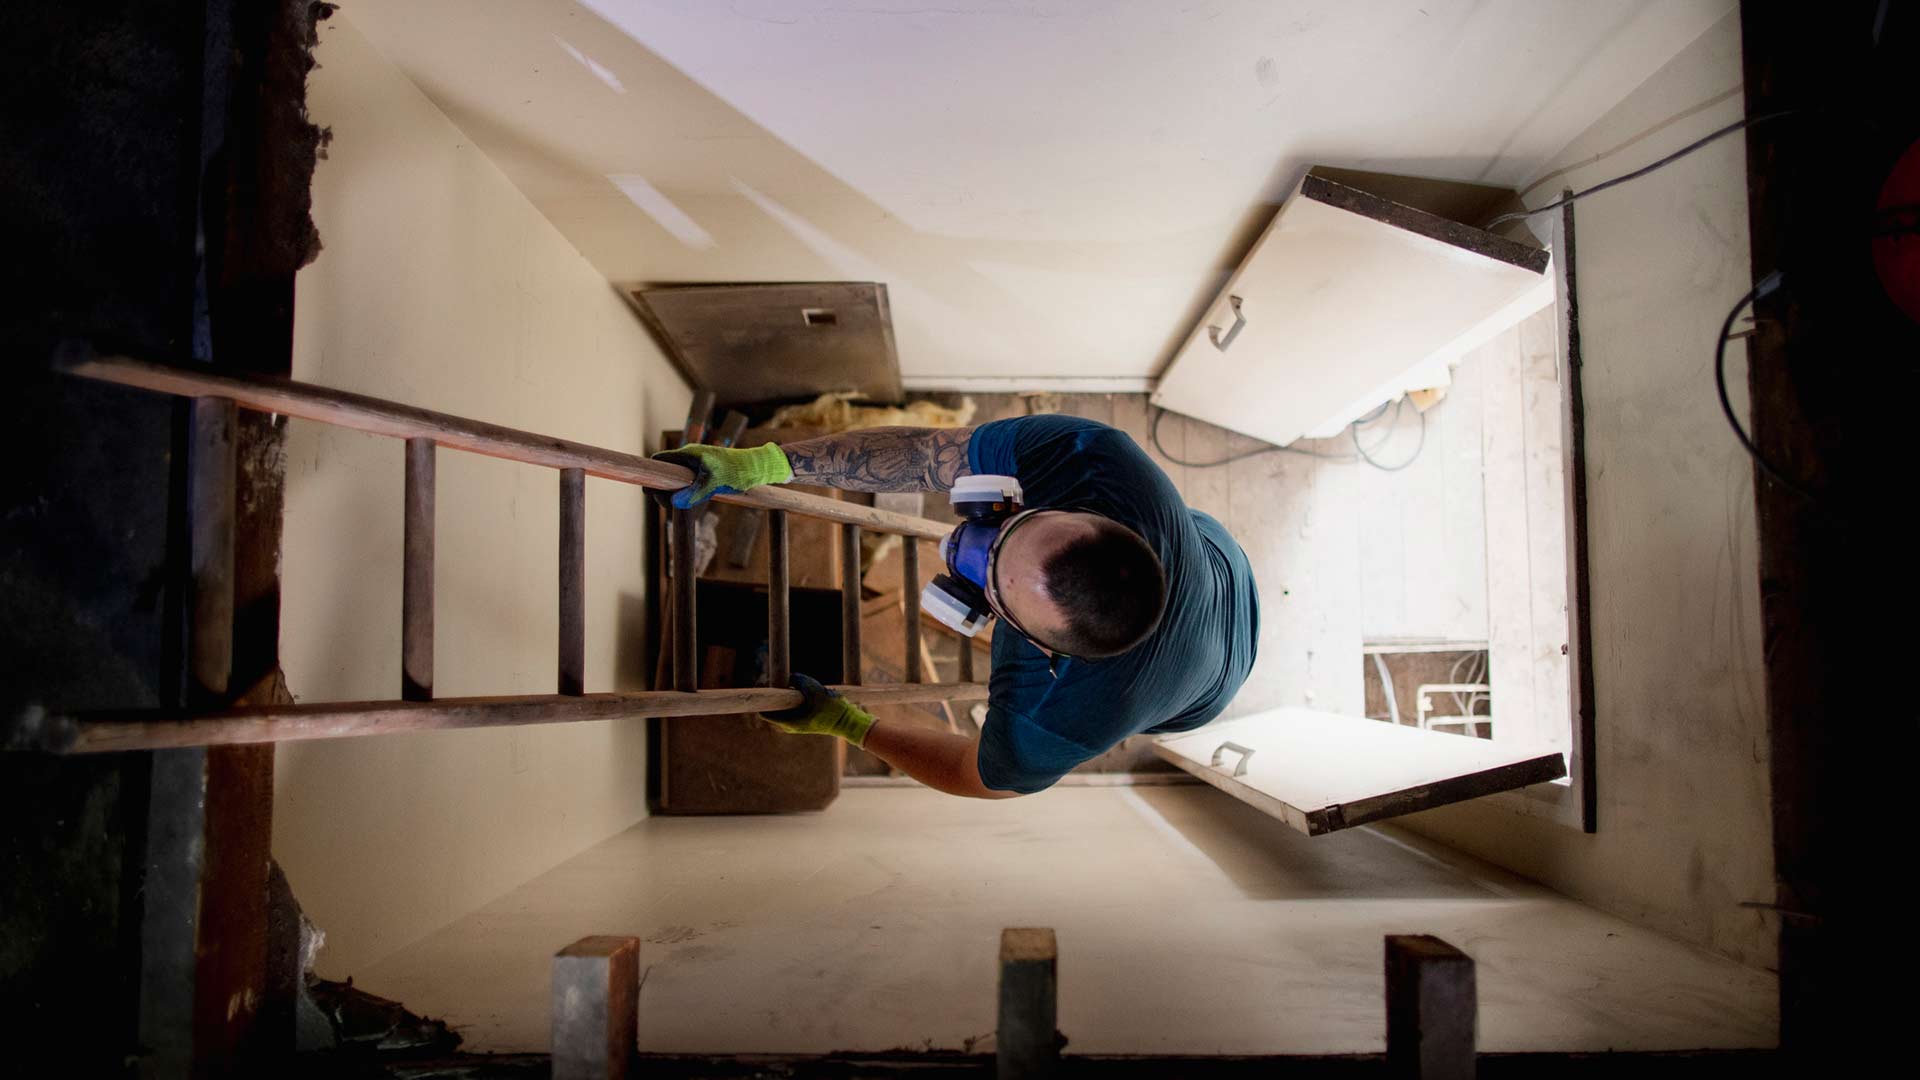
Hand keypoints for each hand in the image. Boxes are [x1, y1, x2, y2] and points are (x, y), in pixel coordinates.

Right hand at [650, 442, 793, 509]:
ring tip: (681, 506)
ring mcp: (696, 466)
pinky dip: (685, 494)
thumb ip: (694, 492)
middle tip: (669, 506)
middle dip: (663, 490)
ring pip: (676, 481)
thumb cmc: (737, 471)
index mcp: (688, 454)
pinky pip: (687, 484)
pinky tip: (692, 504)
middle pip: (665, 474)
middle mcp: (689, 458)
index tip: (651, 493)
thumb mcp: (715, 483)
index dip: (652, 475)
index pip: (659, 460)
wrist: (757, 468)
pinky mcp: (703, 474)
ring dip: (675, 495)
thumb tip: (674, 502)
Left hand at [762, 673, 874, 746]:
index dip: (764, 697)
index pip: (764, 713)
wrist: (847, 722)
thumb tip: (788, 677)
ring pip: (784, 708)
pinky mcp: (804, 722)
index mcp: (788, 722)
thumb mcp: (813, 688)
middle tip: (782, 682)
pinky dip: (794, 700)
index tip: (766, 684)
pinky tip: (805, 692)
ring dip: (787, 696)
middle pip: (774, 709)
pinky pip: (792, 709)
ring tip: (798, 688)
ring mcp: (797, 725)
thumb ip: (796, 679)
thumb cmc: (830, 707)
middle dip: (776, 695)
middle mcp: (790, 726)